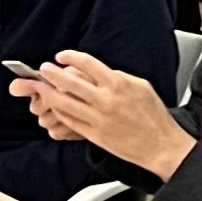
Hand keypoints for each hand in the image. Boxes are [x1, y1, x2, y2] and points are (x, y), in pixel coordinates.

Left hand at [19, 50, 190, 177]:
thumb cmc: (154, 116)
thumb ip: (119, 77)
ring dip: (49, 93)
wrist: (160, 145)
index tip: (62, 56)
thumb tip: (100, 73)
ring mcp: (98, 119)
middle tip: (44, 69)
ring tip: (41, 87)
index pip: (87, 64)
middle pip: (70, 83)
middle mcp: (106, 100)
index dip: (70, 57)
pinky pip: (70, 121)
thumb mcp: (141, 86)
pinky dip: (60, 112)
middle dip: (52, 74)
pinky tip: (55, 107)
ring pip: (65, 104)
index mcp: (118, 84)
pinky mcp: (94, 135)